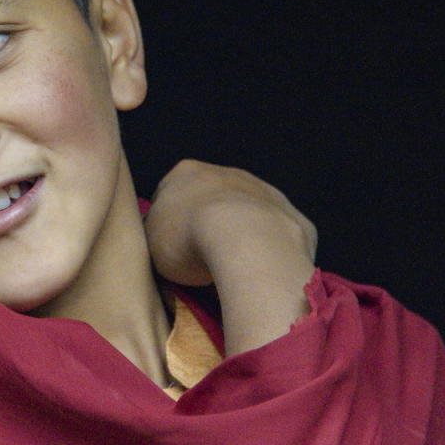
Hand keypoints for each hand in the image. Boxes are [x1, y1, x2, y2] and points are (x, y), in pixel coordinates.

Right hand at [145, 160, 317, 354]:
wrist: (248, 242)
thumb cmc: (187, 238)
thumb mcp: (150, 237)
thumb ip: (154, 229)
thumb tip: (161, 231)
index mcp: (186, 173)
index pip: (169, 193)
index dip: (168, 221)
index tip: (169, 246)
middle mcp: (228, 173)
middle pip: (213, 200)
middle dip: (208, 223)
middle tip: (200, 257)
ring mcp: (266, 191)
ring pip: (249, 213)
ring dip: (241, 234)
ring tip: (232, 268)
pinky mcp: (294, 217)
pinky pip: (277, 235)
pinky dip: (269, 250)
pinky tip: (261, 271)